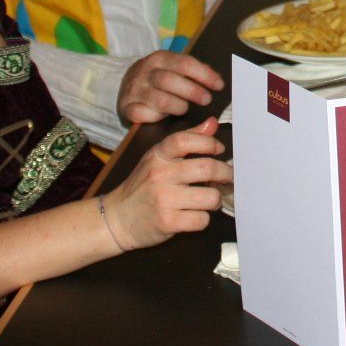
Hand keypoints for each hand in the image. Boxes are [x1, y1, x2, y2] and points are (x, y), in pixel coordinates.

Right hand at [105, 117, 231, 250]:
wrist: (117, 219)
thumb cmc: (143, 187)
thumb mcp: (159, 158)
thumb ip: (187, 140)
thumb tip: (212, 123)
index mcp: (158, 156)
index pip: (185, 140)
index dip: (209, 142)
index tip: (219, 150)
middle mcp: (160, 175)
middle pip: (207, 168)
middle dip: (226, 174)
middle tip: (228, 178)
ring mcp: (163, 199)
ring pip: (210, 197)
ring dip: (215, 199)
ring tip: (209, 199)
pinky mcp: (167, 222)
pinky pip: (201, 219)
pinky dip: (203, 219)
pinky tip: (195, 215)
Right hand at [118, 52, 223, 126]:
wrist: (127, 84)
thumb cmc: (158, 77)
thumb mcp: (172, 67)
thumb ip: (193, 71)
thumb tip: (216, 79)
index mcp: (160, 58)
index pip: (184, 63)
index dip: (204, 75)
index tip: (219, 85)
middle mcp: (145, 72)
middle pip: (170, 80)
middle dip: (192, 91)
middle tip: (207, 100)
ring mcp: (135, 90)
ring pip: (160, 99)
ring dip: (177, 106)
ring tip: (185, 109)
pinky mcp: (127, 107)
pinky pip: (143, 114)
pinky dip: (156, 117)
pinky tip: (163, 117)